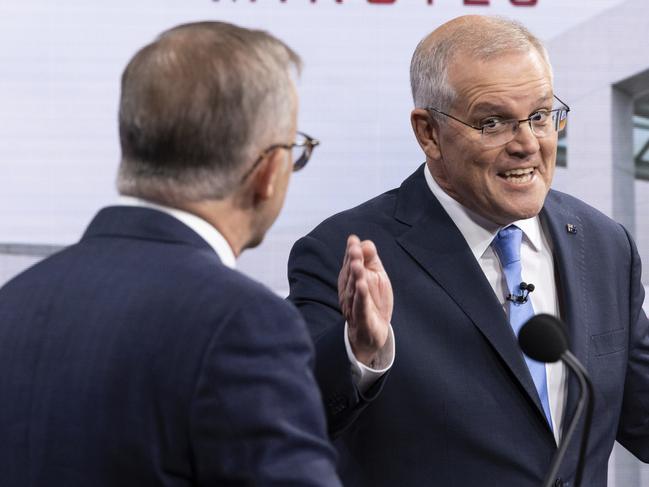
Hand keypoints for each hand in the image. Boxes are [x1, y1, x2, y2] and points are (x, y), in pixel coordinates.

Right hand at [338, 235, 392, 366]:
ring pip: (354, 290)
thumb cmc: (373, 301)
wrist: (371, 334)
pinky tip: (362, 286)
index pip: (350, 263)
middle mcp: (349, 291)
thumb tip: (366, 243)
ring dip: (355, 277)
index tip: (353, 240)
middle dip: (352, 261)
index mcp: (351, 279)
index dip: (352, 252)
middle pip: (351, 274)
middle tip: (354, 248)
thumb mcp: (376, 277)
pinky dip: (361, 297)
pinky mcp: (362, 319)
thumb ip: (371, 259)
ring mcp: (354, 305)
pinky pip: (361, 307)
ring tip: (358, 265)